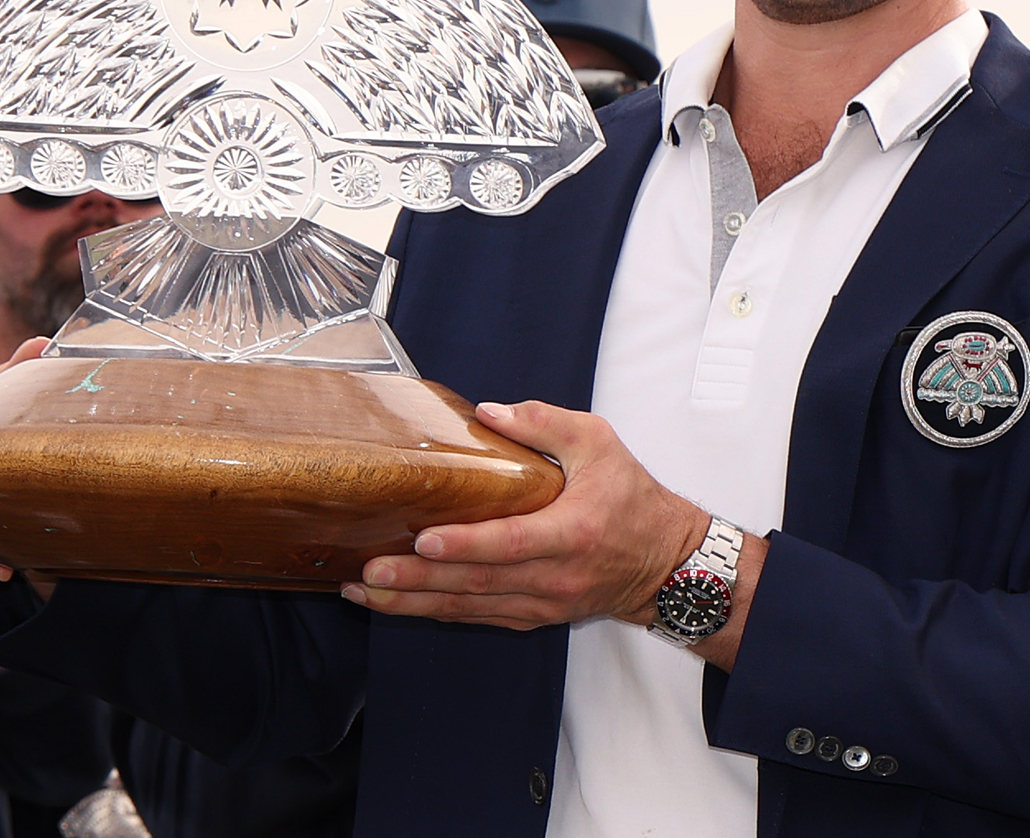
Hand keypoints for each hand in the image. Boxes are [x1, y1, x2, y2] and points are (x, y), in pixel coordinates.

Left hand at [343, 400, 711, 630]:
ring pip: (468, 608)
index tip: (425, 542)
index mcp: (571, 532)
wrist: (667, 565)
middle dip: (415, 582)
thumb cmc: (633, 501)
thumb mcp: (601, 444)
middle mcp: (553, 577)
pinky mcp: (533, 617)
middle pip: (475, 584)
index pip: (510, 544)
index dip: (465, 546)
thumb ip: (545, 423)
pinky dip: (435, 612)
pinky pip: (477, 617)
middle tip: (367, 573)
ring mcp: (541, 604)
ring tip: (362, 592)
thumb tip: (488, 413)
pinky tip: (397, 605)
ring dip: (411, 604)